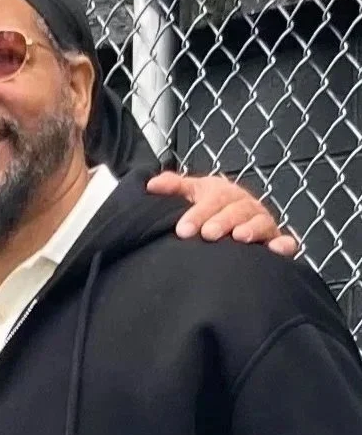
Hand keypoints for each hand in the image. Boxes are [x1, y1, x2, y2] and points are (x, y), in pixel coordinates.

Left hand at [146, 171, 298, 256]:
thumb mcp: (192, 192)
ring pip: (260, 222)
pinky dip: (284, 244)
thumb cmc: (208, 204)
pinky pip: (285, 241)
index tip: (183, 229)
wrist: (228, 214)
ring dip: (251, 229)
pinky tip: (278, 249)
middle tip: (208, 234)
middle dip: (222, 221)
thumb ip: (173, 187)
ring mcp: (261, 222)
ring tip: (238, 238)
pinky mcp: (274, 240)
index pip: (213, 199)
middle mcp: (245, 205)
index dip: (199, 213)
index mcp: (224, 193)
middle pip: (236, 211)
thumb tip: (151, 185)